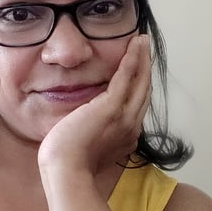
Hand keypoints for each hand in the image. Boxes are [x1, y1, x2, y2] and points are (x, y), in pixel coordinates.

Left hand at [38, 33, 151, 179]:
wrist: (66, 171)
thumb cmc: (69, 164)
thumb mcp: (87, 147)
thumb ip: (93, 134)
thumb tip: (88, 126)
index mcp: (125, 136)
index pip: (136, 105)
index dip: (139, 84)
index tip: (138, 68)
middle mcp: (131, 126)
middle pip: (144, 90)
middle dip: (145, 67)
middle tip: (144, 46)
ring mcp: (124, 117)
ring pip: (140, 81)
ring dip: (142, 58)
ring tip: (142, 40)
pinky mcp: (112, 108)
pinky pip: (127, 77)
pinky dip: (133, 59)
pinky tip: (136, 44)